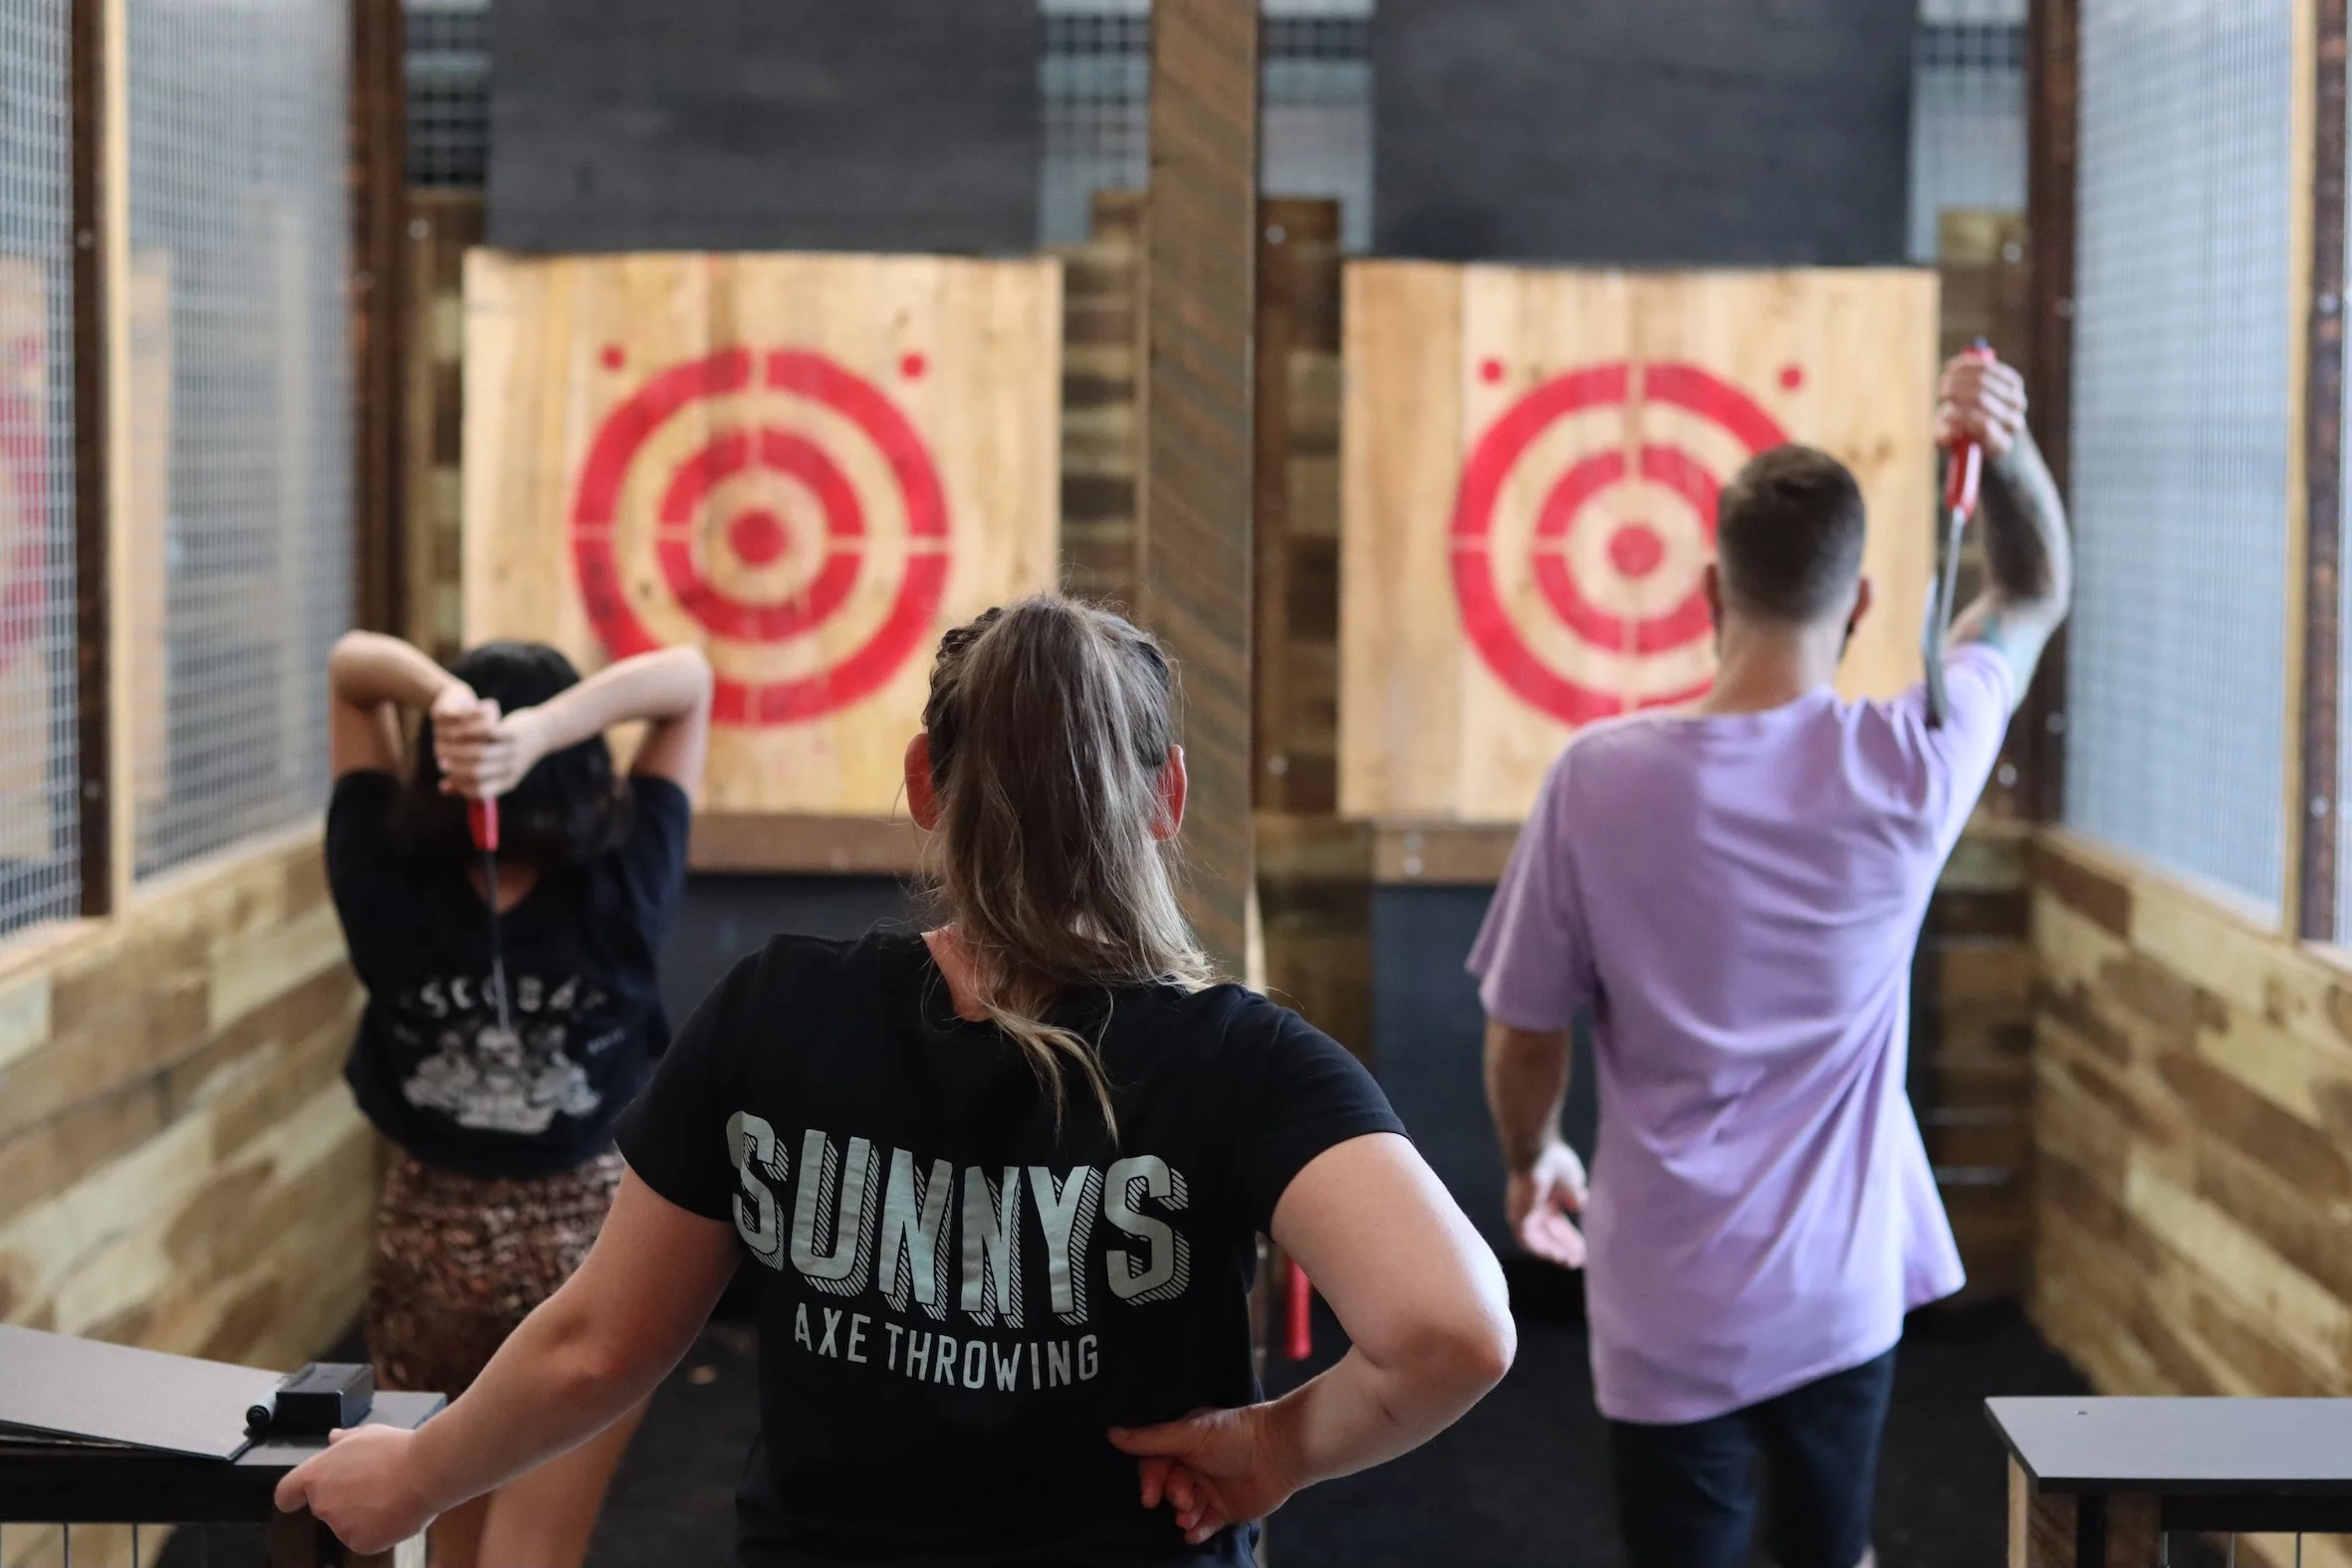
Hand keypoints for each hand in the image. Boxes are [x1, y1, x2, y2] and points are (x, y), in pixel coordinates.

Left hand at [273, 1425, 438, 1555]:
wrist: (425, 1472)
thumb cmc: (397, 1450)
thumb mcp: (367, 1434)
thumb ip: (344, 1440)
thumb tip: (333, 1438)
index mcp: (317, 1475)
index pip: (286, 1493)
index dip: (293, 1496)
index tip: (297, 1499)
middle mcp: (322, 1503)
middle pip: (324, 1506)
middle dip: (344, 1499)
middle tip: (372, 1485)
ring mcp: (339, 1526)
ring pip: (347, 1523)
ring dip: (362, 1514)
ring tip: (389, 1494)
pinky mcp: (359, 1543)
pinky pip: (364, 1538)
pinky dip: (378, 1529)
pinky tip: (394, 1510)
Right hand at [437, 705, 550, 801]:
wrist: (546, 731)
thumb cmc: (514, 752)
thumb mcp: (498, 770)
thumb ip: (471, 779)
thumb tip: (443, 788)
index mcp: (507, 782)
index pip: (478, 792)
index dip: (459, 785)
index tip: (446, 776)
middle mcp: (510, 769)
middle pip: (475, 772)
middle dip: (452, 765)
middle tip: (439, 755)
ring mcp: (512, 751)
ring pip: (479, 753)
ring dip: (456, 748)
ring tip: (443, 742)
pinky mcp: (512, 732)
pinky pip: (486, 734)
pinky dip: (468, 732)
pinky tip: (457, 729)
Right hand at [1109, 1403, 1303, 1546]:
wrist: (1279, 1453)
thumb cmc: (1233, 1435)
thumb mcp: (1189, 1434)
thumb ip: (1151, 1439)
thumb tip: (1111, 1433)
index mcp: (1184, 1442)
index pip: (1155, 1463)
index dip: (1151, 1479)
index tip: (1150, 1495)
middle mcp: (1194, 1466)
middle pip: (1168, 1488)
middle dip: (1171, 1497)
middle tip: (1182, 1500)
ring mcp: (1210, 1489)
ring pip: (1185, 1509)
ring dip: (1183, 1515)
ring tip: (1189, 1517)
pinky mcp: (1226, 1511)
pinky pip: (1204, 1525)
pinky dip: (1197, 1530)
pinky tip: (1194, 1534)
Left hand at [1505, 1141, 1586, 1268]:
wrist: (1538, 1152)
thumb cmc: (1555, 1161)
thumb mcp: (1572, 1180)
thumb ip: (1574, 1194)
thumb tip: (1579, 1204)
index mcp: (1545, 1199)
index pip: (1558, 1225)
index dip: (1570, 1239)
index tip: (1583, 1251)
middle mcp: (1533, 1208)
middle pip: (1549, 1234)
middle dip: (1564, 1248)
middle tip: (1578, 1262)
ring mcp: (1524, 1212)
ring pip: (1537, 1240)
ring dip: (1553, 1252)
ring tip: (1569, 1262)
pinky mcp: (1517, 1216)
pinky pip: (1527, 1239)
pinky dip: (1541, 1249)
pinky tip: (1556, 1256)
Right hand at [1935, 353, 2026, 458]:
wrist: (1982, 423)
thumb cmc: (1961, 435)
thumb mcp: (1949, 441)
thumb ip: (1945, 439)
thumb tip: (1948, 434)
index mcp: (1999, 444)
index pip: (1985, 426)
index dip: (1962, 416)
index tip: (1944, 411)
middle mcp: (2013, 424)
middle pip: (1983, 399)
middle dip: (1956, 392)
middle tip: (1940, 392)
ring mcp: (2016, 402)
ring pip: (1984, 380)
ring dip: (1959, 377)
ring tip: (1943, 381)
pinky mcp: (2015, 383)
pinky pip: (1989, 368)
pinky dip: (1968, 366)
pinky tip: (1952, 369)